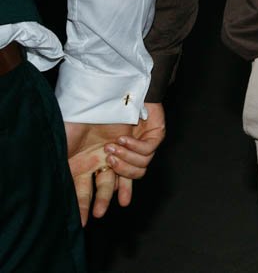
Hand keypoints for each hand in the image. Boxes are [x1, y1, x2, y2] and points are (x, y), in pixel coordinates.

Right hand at [63, 104, 164, 223]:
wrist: (101, 87)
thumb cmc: (79, 114)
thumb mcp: (64, 146)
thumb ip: (63, 170)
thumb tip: (55, 191)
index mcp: (89, 161)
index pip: (90, 190)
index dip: (88, 206)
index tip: (85, 221)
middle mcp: (111, 157)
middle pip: (114, 185)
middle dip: (108, 197)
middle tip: (103, 210)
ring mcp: (131, 147)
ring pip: (138, 171)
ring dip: (124, 164)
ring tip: (110, 152)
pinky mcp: (150, 134)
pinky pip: (149, 151)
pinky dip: (137, 148)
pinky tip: (123, 140)